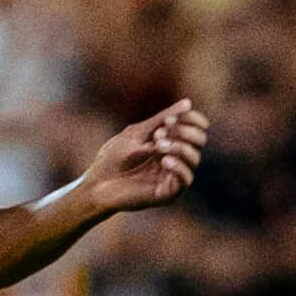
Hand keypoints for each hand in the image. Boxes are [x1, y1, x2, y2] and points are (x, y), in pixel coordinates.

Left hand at [83, 99, 209, 213]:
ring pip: (194, 158)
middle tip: (160, 132)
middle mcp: (176, 158)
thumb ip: (161, 120)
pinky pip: (186, 179)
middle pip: (199, 141)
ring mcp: (173, 175)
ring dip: (179, 147)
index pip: (194, 128)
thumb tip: (188, 103)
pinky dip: (179, 167)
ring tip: (158, 145)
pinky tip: (164, 160)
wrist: (96, 185)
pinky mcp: (168, 192)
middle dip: (185, 132)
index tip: (170, 118)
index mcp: (169, 142)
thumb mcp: (136, 134)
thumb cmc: (113, 158)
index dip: (191, 119)